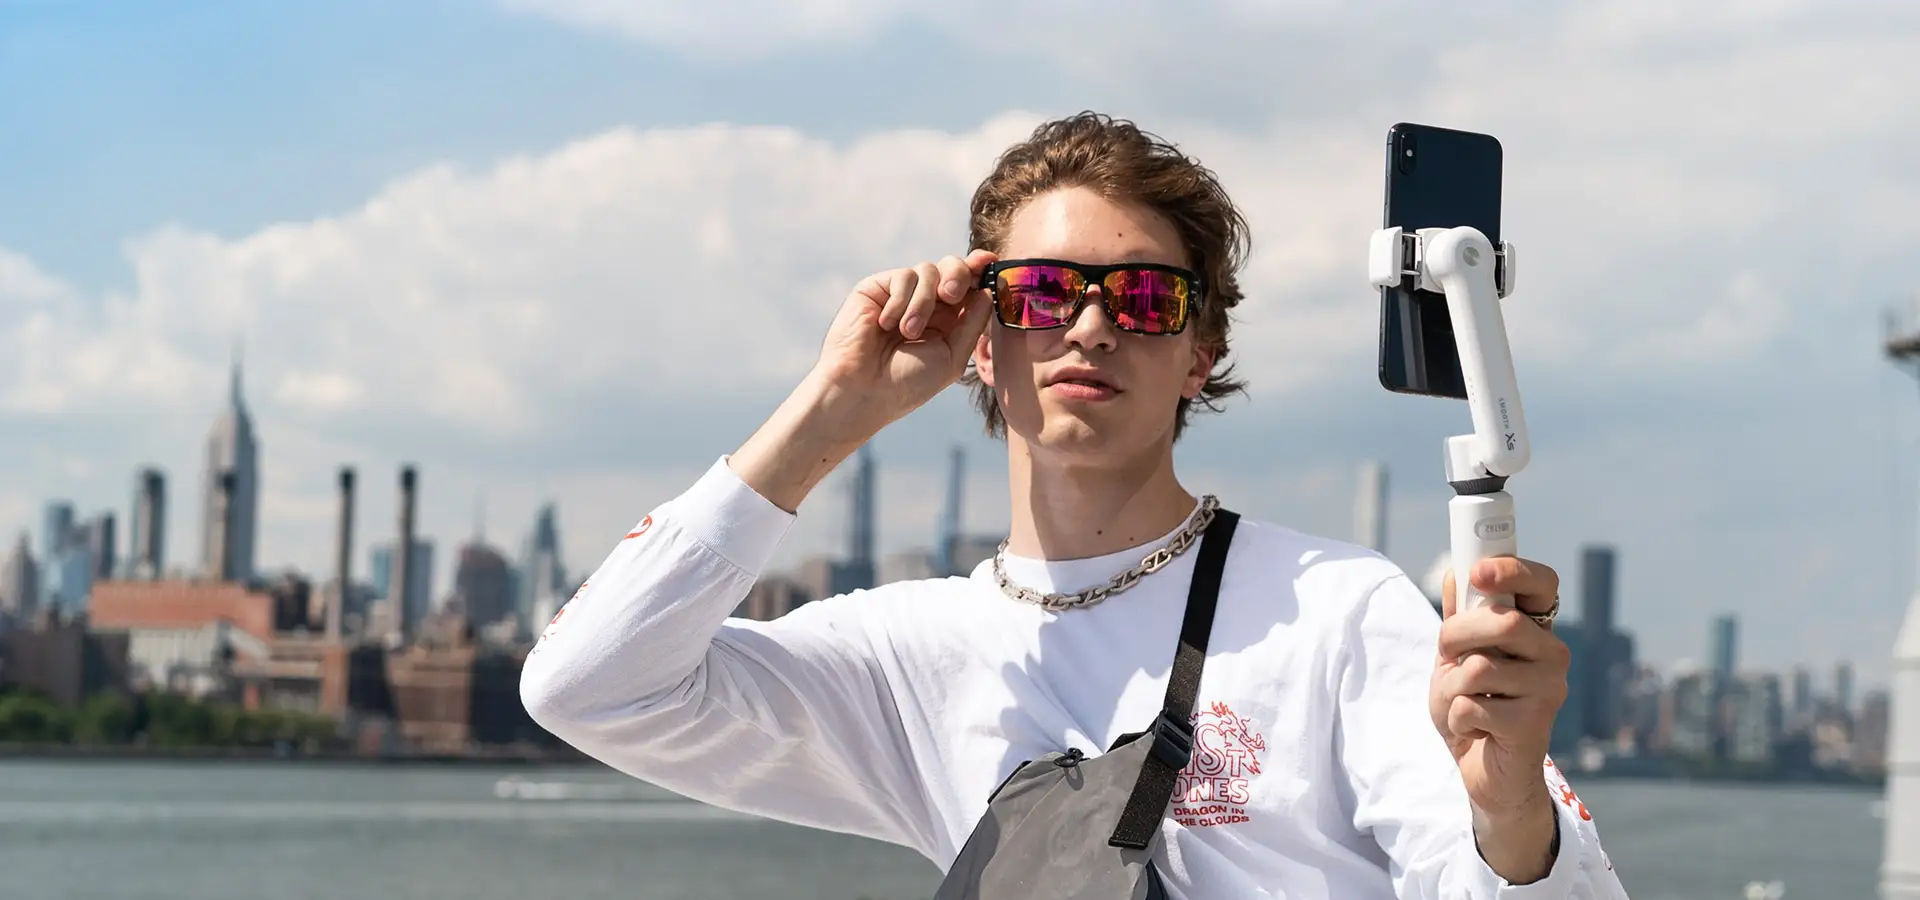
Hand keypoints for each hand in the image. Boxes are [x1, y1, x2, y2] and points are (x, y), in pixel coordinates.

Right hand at [730, 250, 996, 512]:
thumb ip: (972, 323)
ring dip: (923, 302)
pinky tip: (887, 325)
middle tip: (951, 295)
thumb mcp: (952, 357)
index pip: (969, 286)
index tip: (989, 261)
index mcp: (948, 320)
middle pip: (952, 267)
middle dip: (958, 275)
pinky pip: (903, 277)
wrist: (864, 390)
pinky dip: (900, 301)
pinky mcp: (877, 288)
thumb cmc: (908, 383)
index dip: (980, 270)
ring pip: (928, 271)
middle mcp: (926, 303)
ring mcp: (901, 294)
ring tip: (908, 332)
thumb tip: (987, 290)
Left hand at [1431, 557, 1568, 880]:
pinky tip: (1476, 731)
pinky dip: (1458, 719)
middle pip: (1503, 622)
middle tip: (1448, 655)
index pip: (1542, 583)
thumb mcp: (1457, 658)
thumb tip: (1456, 572)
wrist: (1486, 773)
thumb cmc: (1475, 709)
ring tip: (1465, 704)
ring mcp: (1550, 689)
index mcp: (1536, 630)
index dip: (1512, 569)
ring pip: (1480, 666)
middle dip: (1457, 635)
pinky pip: (1473, 705)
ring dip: (1451, 687)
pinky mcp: (1535, 723)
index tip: (1476, 572)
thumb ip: (1459, 619)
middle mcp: (1553, 654)